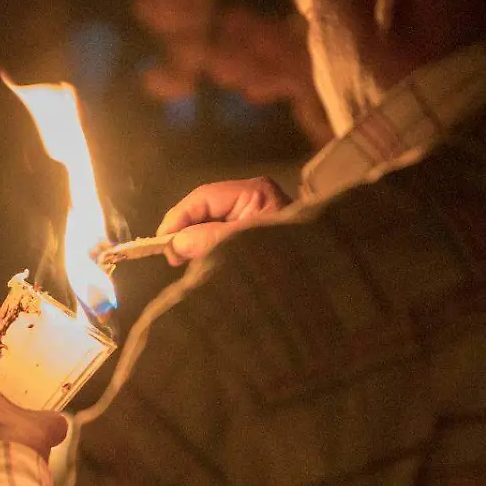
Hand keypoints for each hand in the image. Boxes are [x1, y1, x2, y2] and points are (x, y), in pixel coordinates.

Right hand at [156, 177, 292, 264]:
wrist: (324, 293)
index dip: (178, 218)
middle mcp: (257, 199)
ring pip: (215, 225)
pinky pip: (226, 239)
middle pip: (208, 209)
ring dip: (197, 243)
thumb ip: (205, 241)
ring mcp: (259, 218)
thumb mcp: (239, 248)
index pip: (204, 197)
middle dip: (186, 231)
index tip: (161, 242)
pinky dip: (211, 251)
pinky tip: (203, 265)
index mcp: (255, 192)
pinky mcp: (260, 238)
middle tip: (172, 258)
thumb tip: (174, 243)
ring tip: (184, 263)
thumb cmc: (284, 264)